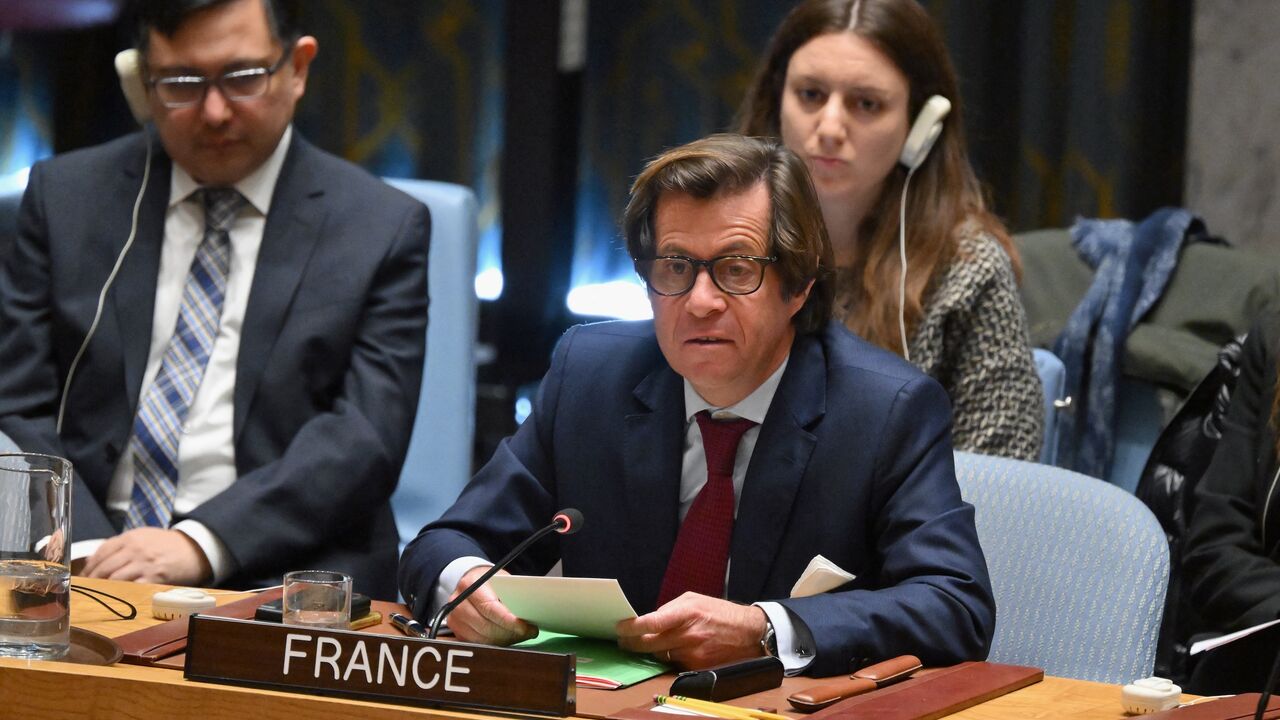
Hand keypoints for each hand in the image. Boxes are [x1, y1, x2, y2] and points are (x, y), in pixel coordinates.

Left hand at [81, 528, 211, 585]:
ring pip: (114, 578)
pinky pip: (132, 587)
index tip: (83, 577)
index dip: (88, 567)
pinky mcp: (155, 578)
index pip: (101, 552)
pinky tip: (116, 596)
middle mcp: (135, 549)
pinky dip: (121, 593)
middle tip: (85, 589)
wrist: (194, 549)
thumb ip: (118, 545)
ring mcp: (145, 564)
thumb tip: (92, 560)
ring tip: (97, 594)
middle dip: (92, 580)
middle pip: (104, 567)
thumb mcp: (142, 536)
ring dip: (103, 588)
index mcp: (130, 537)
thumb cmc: (165, 544)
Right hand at [444, 565, 537, 644]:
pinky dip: (495, 643)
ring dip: (504, 640)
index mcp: (471, 585)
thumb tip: (527, 612)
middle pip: (486, 626)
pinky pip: (478, 643)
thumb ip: (511, 594)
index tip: (525, 627)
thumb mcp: (502, 580)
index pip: (490, 608)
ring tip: (520, 635)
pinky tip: (507, 638)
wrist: (471, 582)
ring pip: (482, 638)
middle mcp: (458, 602)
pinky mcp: (456, 631)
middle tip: (528, 633)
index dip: (508, 621)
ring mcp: (455, 618)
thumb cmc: (490, 581)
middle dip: (510, 633)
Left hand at [616, 592, 767, 668]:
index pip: (652, 622)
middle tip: (623, 640)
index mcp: (686, 613)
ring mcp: (692, 653)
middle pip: (649, 644)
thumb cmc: (719, 612)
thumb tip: (648, 620)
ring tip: (648, 642)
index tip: (619, 627)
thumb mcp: (694, 599)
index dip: (631, 627)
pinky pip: (673, 663)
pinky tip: (672, 649)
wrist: (748, 633)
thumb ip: (670, 608)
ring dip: (651, 650)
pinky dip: (669, 657)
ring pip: (659, 655)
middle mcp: (688, 635)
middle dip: (631, 643)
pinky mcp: (697, 667)